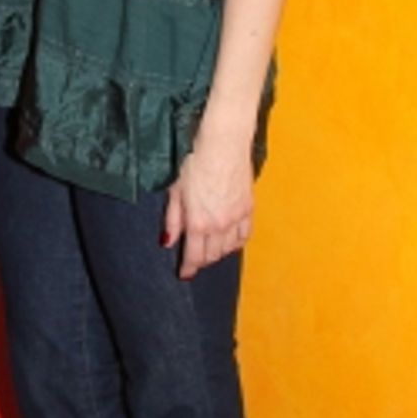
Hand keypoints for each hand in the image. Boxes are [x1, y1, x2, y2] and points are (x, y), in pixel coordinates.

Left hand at [163, 122, 254, 276]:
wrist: (223, 143)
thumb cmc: (195, 161)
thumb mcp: (175, 190)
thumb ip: (172, 220)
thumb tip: (168, 242)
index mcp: (198, 222)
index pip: (194, 257)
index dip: (188, 268)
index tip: (184, 274)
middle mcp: (219, 225)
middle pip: (212, 256)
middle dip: (202, 260)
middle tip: (194, 256)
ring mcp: (236, 218)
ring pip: (229, 248)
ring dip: (218, 252)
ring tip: (210, 248)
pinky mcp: (248, 208)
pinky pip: (244, 235)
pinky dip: (236, 242)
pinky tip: (230, 240)